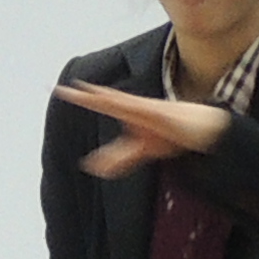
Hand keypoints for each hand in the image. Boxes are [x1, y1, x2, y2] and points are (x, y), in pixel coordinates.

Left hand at [63, 81, 232, 178]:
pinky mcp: (162, 113)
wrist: (198, 128)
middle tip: (62, 90)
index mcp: (126, 113)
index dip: (79, 98)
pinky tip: (123, 103)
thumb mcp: (138, 151)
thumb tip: (93, 168)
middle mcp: (134, 107)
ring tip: (88, 92)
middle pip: (105, 100)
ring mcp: (147, 108)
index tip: (59, 90)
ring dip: (107, 97)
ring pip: (123, 102)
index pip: (99, 103)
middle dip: (85, 95)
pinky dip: (133, 107)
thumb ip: (117, 159)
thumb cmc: (168, 133)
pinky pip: (146, 110)